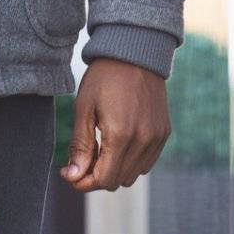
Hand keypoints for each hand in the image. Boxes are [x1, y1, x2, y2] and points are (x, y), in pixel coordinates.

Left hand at [60, 58, 170, 191]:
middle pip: (118, 180)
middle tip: (84, 156)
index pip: (104, 179)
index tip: (69, 172)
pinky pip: (147, 162)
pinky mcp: (164, 132)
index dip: (84, 182)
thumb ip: (80, 146)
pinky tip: (119, 142)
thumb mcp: (84, 108)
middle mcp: (143, 140)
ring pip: (134, 174)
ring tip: (101, 146)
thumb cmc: (104, 77)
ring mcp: (157, 137)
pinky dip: (131, 160)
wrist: (135, 51)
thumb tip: (73, 176)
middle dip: (97, 175)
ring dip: (115, 169)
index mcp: (121, 134)